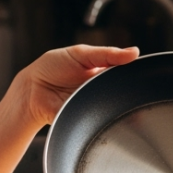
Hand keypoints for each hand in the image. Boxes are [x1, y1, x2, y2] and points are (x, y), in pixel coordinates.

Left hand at [17, 45, 139, 126]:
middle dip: (128, 88)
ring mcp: (96, 104)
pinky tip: (104, 109)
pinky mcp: (89, 119)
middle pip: (124, 90)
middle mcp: (102, 88)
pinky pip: (103, 121)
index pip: (126, 71)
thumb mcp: (80, 54)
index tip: (141, 70)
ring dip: (117, 102)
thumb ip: (107, 54)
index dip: (134, 72)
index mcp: (103, 70)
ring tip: (109, 94)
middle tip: (127, 83)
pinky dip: (106, 116)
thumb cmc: (52, 67)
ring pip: (116, 106)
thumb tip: (134, 52)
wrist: (31, 91)